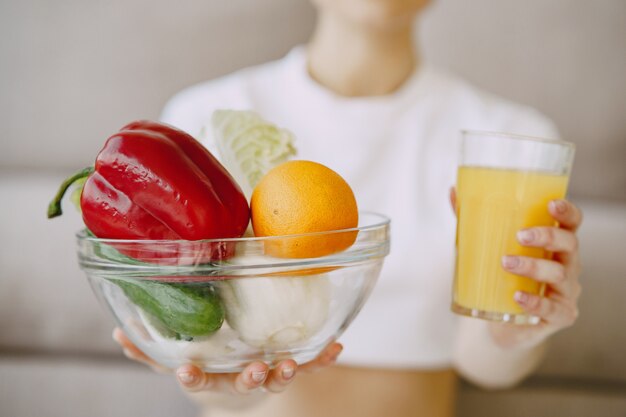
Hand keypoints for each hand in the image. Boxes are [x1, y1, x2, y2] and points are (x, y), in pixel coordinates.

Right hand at [112, 328, 342, 393]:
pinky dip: (321, 360)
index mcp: (212, 375)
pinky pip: (307, 365)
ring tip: (289, 364)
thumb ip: (149, 349)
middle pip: (243, 384)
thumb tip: (118, 332)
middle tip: (255, 370)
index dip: (193, 377)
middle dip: (249, 379)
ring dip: (283, 373)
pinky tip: (336, 348)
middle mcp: (238, 379)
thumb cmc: (208, 361)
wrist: (237, 377)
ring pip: (275, 379)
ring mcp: (264, 375)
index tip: (186, 371)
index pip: (199, 380)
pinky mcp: (287, 368)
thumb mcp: (176, 356)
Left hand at [450, 189, 582, 346]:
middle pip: (569, 244)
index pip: (571, 223)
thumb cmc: (501, 278)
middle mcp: (567, 265)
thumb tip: (453, 192)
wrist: (501, 322)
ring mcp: (565, 292)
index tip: (551, 204)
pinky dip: (534, 301)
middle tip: (521, 235)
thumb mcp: (488, 248)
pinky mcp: (559, 315)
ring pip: (559, 275)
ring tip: (506, 263)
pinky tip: (517, 296)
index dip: (567, 212)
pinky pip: (552, 309)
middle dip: (548, 236)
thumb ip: (473, 221)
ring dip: (534, 266)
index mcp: (555, 244)